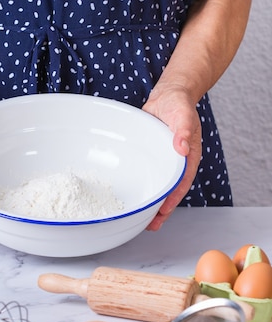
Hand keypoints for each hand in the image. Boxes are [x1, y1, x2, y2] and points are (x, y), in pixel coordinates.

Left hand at [142, 86, 201, 230]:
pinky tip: (134, 194)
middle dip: (162, 209)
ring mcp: (163, 160)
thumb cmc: (179, 104)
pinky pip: (148, 173)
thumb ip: (183, 129)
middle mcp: (176, 162)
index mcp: (188, 157)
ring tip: (142, 219)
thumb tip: (181, 147)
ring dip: (152, 201)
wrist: (168, 95)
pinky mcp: (151, 156)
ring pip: (158, 184)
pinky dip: (143, 184)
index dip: (173, 198)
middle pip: (170, 190)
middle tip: (150, 225)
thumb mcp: (182, 114)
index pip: (181, 182)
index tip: (163, 211)